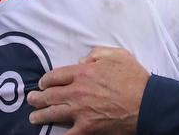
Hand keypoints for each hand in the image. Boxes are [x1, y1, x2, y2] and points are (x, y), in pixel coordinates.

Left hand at [27, 47, 149, 134]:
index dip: (45, 80)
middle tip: (32, 100)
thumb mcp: (118, 54)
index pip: (55, 76)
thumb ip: (97, 53)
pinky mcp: (87, 128)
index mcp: (83, 72)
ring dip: (39, 115)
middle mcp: (77, 91)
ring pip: (52, 113)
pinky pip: (67, 134)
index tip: (43, 84)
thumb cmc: (134, 78)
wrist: (147, 102)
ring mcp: (80, 111)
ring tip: (34, 117)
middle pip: (49, 95)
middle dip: (37, 98)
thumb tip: (83, 59)